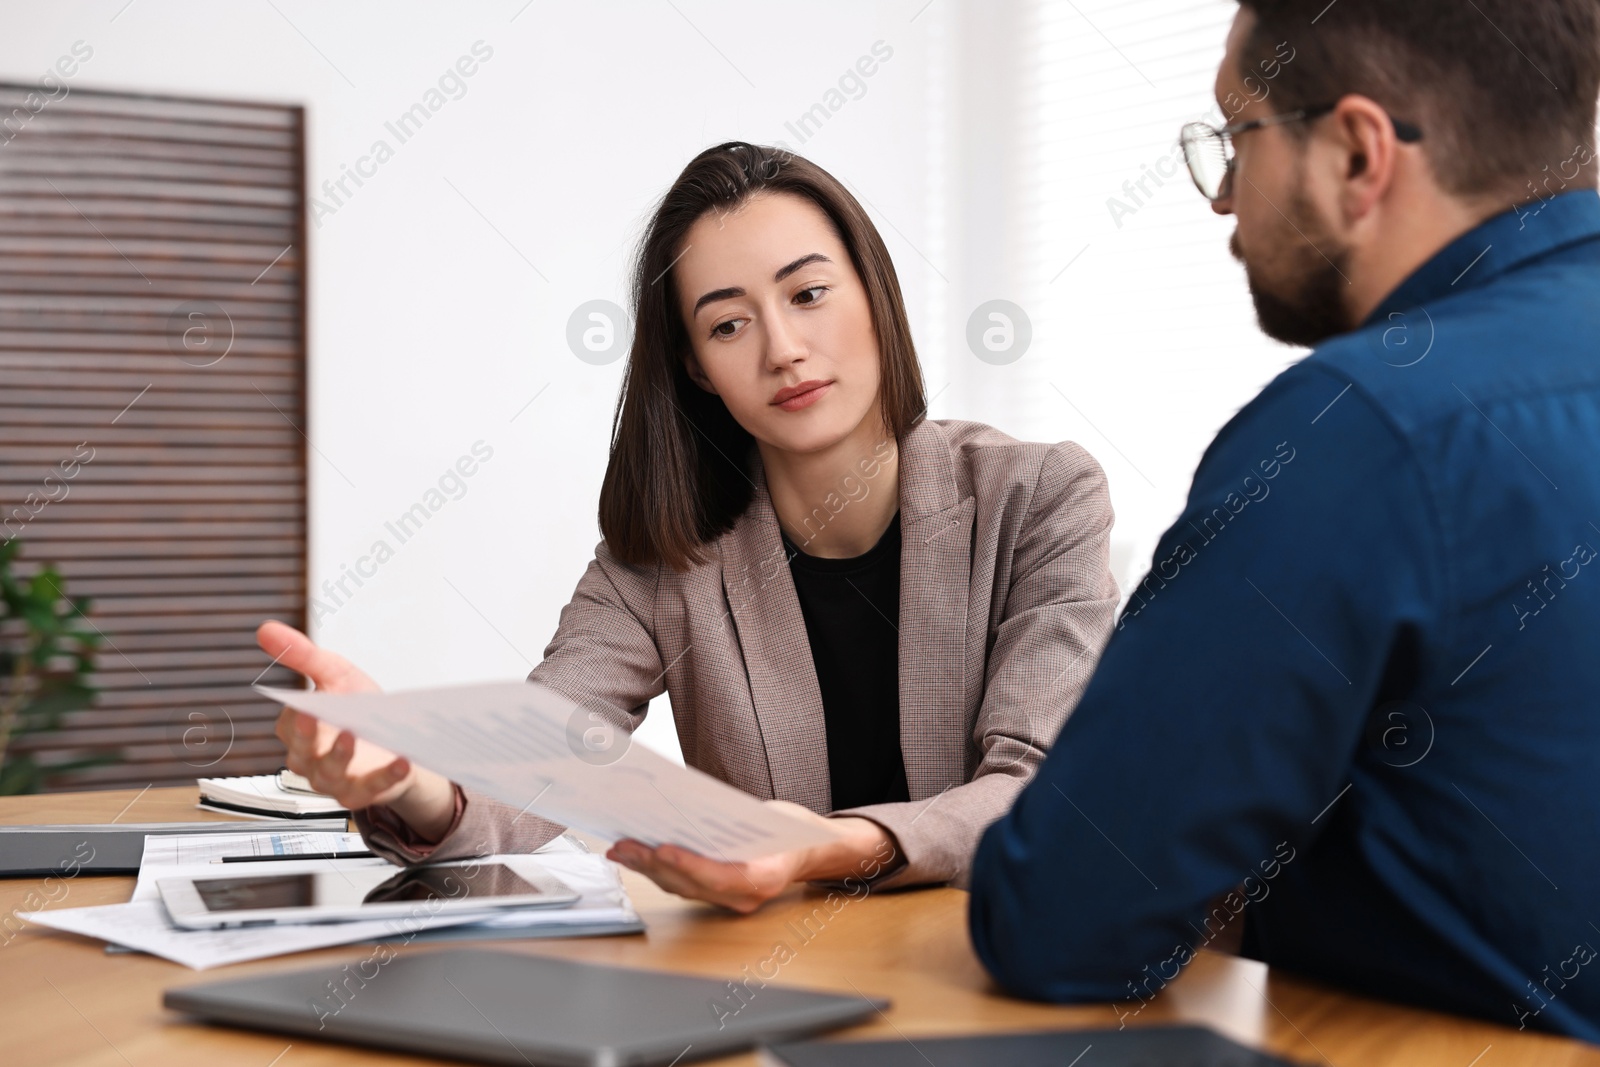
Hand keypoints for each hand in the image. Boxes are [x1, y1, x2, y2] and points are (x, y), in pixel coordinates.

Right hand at [256, 620, 455, 840]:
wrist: (396, 737)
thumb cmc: (359, 708)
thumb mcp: (335, 675)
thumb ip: (303, 655)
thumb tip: (266, 630)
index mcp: (298, 731)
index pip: (289, 724)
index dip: (296, 715)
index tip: (303, 702)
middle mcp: (309, 759)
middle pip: (302, 751)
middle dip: (307, 735)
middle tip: (315, 715)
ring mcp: (334, 779)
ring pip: (330, 773)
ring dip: (340, 755)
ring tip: (353, 734)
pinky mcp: (361, 793)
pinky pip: (371, 788)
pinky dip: (386, 777)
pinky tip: (401, 761)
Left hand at [605, 801, 898, 913]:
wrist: (809, 851)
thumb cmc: (792, 831)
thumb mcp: (775, 818)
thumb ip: (738, 820)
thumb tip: (691, 806)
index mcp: (764, 879)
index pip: (721, 878)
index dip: (689, 866)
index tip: (664, 849)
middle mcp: (744, 898)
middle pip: (692, 885)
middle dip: (655, 864)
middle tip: (627, 845)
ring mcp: (729, 901)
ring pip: (681, 888)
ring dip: (648, 869)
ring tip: (622, 849)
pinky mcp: (716, 895)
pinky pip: (682, 886)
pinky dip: (657, 872)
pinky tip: (636, 856)